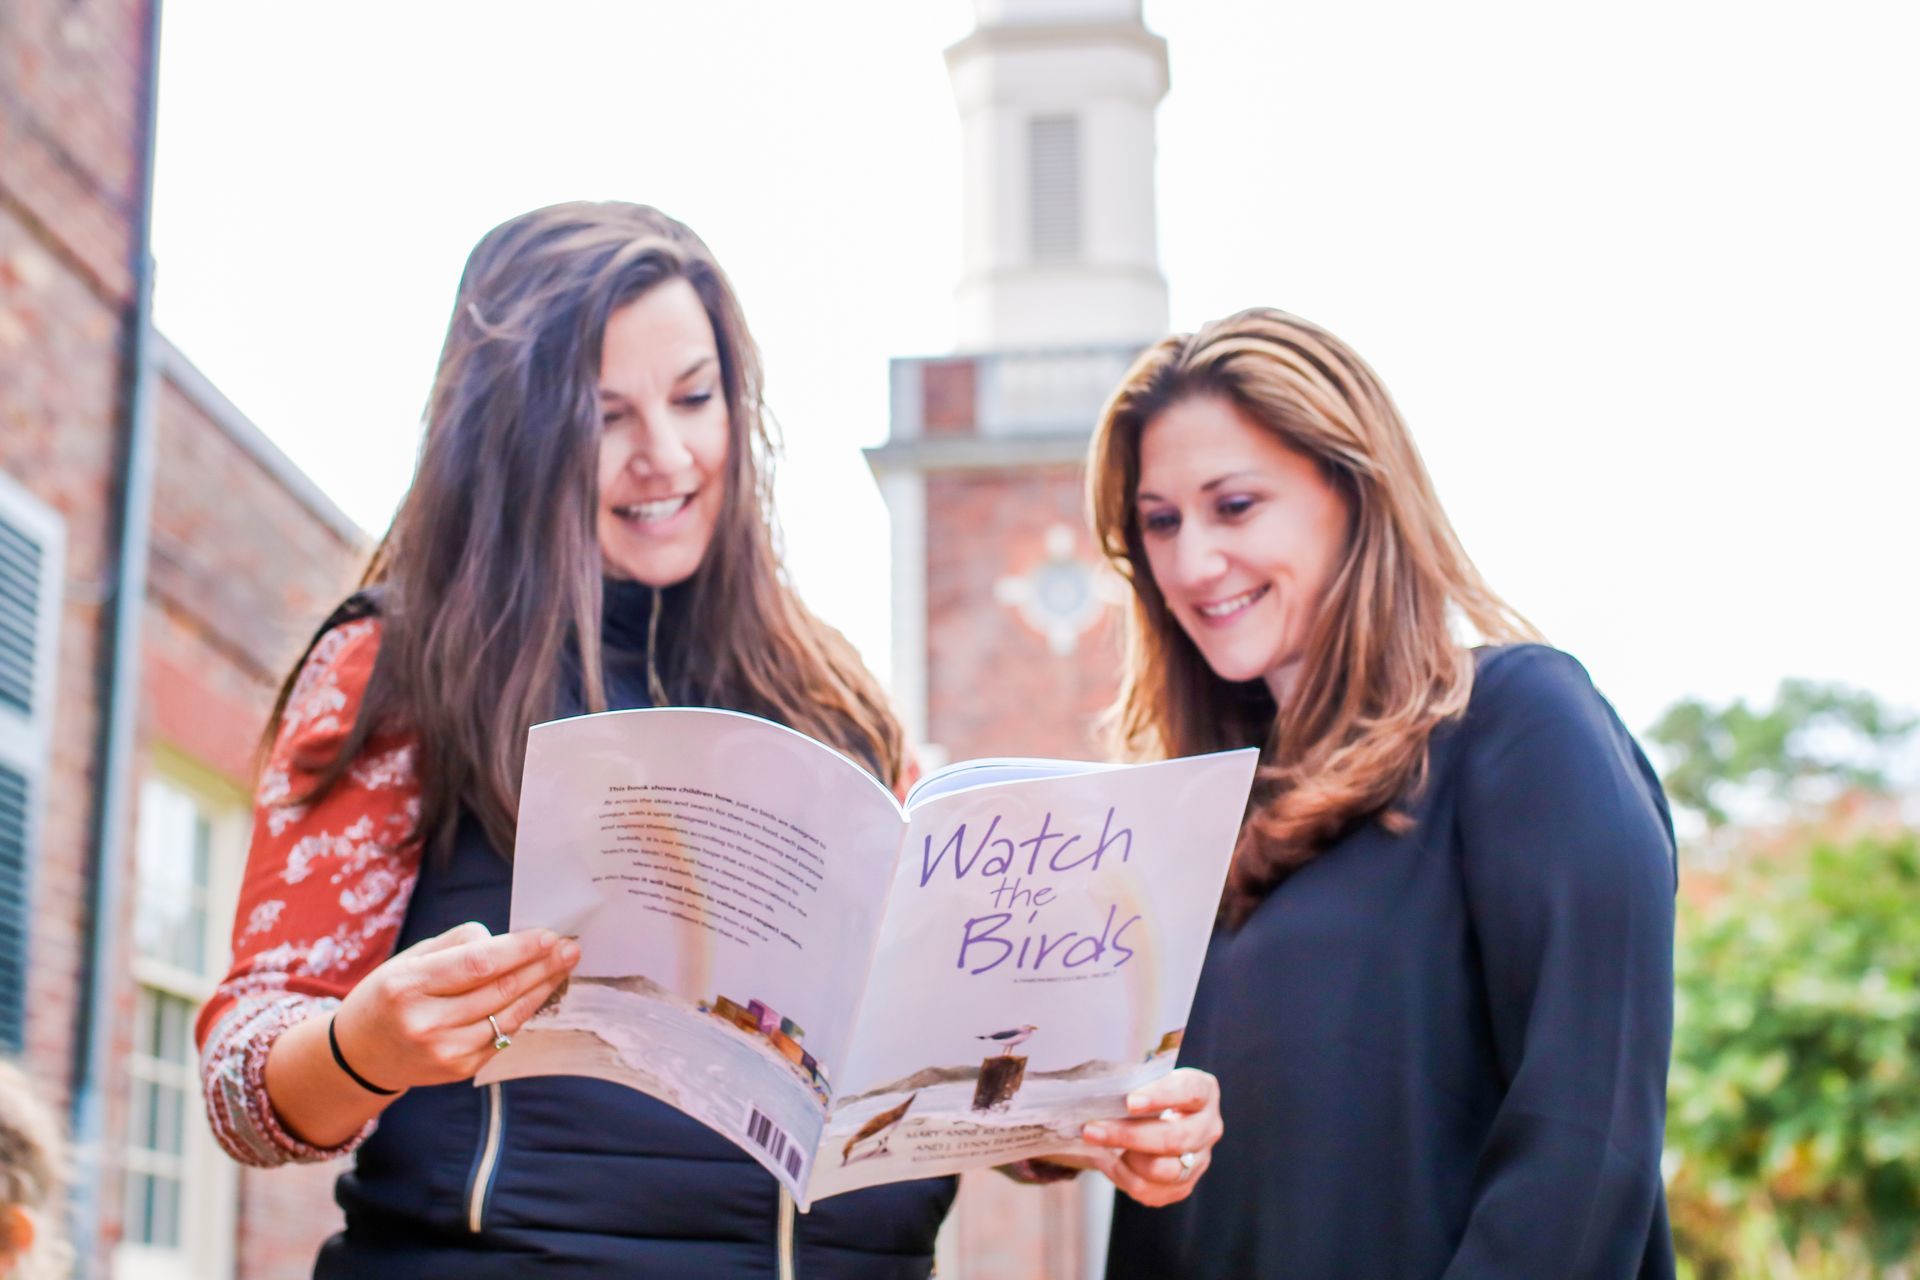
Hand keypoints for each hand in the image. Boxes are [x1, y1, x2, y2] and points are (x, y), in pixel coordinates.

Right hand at [331, 921, 579, 1091]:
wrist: (361, 1054)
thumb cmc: (389, 995)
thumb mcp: (410, 959)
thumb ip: (457, 944)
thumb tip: (504, 939)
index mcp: (408, 986)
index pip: (477, 964)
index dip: (519, 950)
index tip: (549, 936)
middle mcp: (426, 1023)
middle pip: (500, 990)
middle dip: (541, 966)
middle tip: (570, 948)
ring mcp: (444, 1052)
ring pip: (508, 1015)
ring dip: (542, 989)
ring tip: (563, 967)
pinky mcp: (459, 1069)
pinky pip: (502, 1036)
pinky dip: (522, 1012)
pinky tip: (537, 993)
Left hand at [1079, 1068, 1222, 1206]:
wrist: (1151, 1119)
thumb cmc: (1146, 1094)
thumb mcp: (1143, 1080)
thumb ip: (1129, 1085)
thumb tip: (1099, 1099)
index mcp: (1204, 1092)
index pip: (1190, 1091)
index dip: (1161, 1095)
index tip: (1130, 1101)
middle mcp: (1209, 1127)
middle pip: (1175, 1138)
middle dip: (1129, 1135)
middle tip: (1091, 1129)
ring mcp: (1199, 1160)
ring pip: (1163, 1170)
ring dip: (1124, 1159)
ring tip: (1099, 1143)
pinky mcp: (1183, 1186)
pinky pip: (1151, 1191)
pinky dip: (1124, 1177)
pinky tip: (1109, 1160)